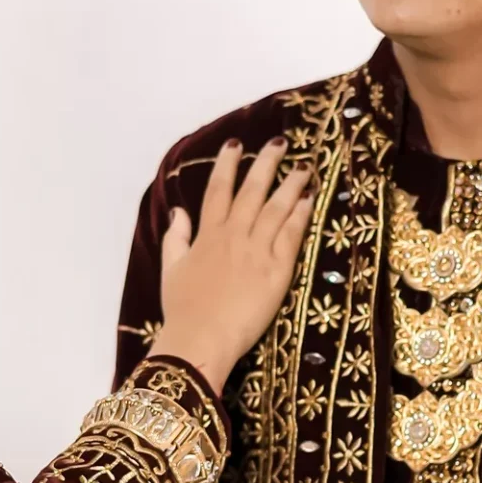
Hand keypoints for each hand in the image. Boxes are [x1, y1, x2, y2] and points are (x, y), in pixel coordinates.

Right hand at [152, 139, 312, 394]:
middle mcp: (233, 236)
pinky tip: (309, 200)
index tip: (234, 145)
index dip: (227, 165)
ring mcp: (256, 251)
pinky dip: (300, 215)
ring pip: (276, 208)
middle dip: (265, 164)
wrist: (201, 338)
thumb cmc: (183, 309)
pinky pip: (291, 235)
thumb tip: (179, 212)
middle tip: (279, 143)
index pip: (218, 191)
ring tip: (304, 167)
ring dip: (290, 184)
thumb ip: (176, 238)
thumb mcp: (171, 270)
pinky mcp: (276, 270)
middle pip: (252, 191)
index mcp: (207, 236)